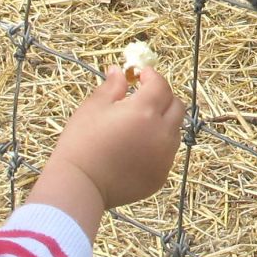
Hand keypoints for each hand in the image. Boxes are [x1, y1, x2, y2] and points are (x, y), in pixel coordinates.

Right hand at [35, 65, 185, 223]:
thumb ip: (112, 86)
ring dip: (163, 122)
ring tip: (139, 124)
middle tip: (145, 96)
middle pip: (176, 107)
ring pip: (174, 131)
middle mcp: (162, 133)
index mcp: (145, 111)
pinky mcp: (160, 176)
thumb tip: (119, 71)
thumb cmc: (81, 142)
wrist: (80, 185)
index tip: (141, 75)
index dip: (152, 76)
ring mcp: (164, 157)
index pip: (160, 85)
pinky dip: (157, 146)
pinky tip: (136, 148)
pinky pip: (166, 155)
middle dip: (163, 97)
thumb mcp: (93, 107)